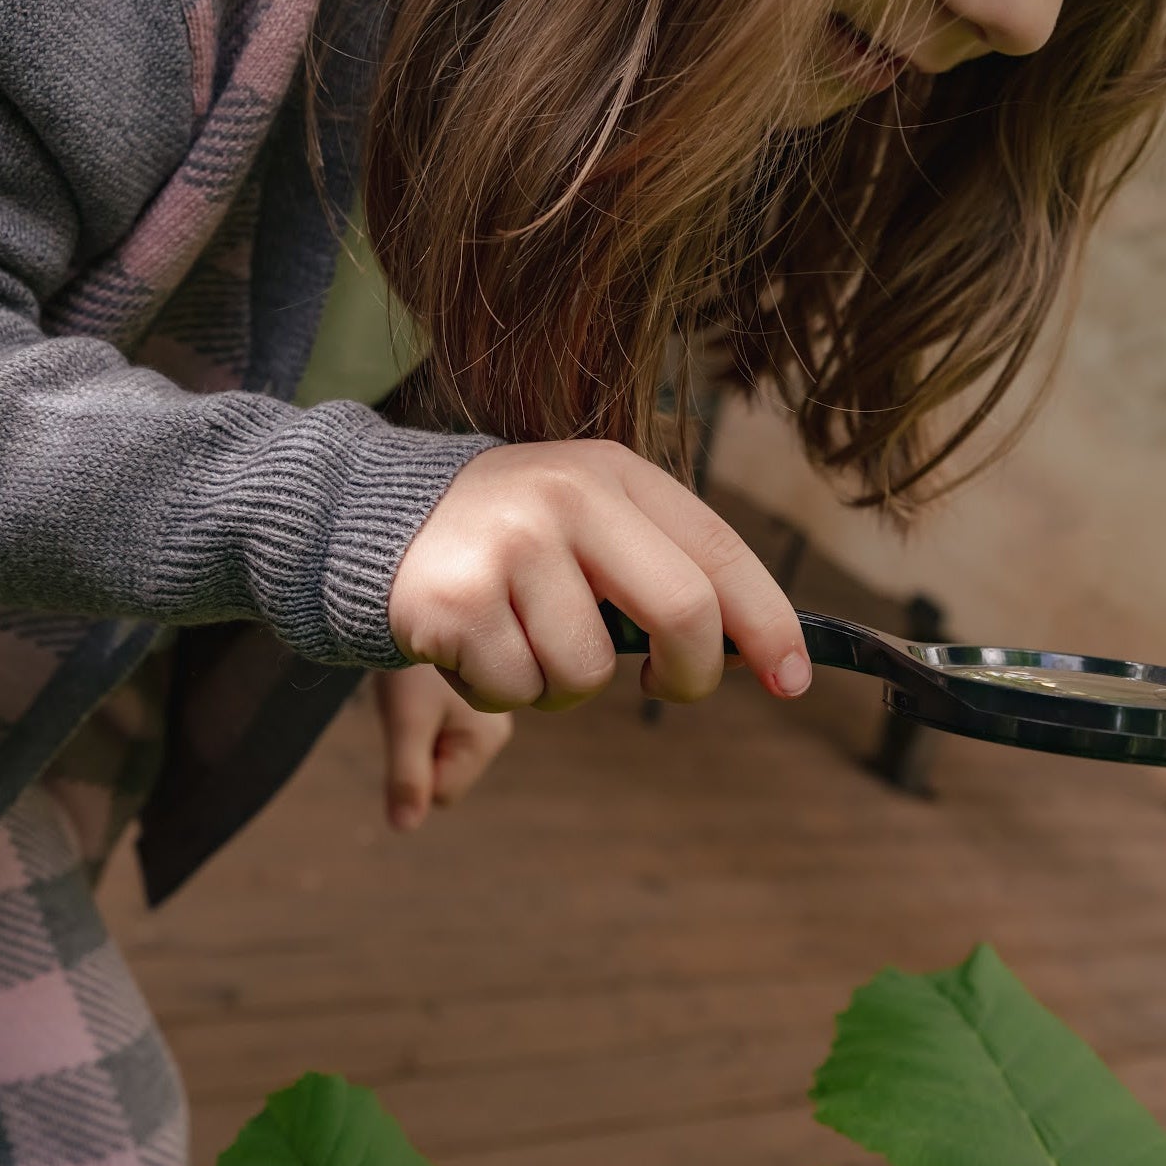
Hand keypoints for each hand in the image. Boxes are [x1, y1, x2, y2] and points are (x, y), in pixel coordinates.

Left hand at [373, 664, 513, 830]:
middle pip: (448, 771)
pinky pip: (443, 722)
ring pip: (444, 748)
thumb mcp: (404, 721)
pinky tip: (420, 681)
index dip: (417, 770)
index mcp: (488, 738)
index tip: (407, 724)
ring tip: (415, 688)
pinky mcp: (474, 689)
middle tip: (410, 703)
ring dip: (422, 727)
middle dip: (423, 748)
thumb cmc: (407, 663)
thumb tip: (404, 827)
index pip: (445, 792)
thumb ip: (408, 775)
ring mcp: (489, 707)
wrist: (407, 599)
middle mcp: (499, 724)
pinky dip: (425, 710)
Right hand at [386, 439, 809, 713]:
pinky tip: (475, 646)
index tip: (792, 680)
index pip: (720, 552)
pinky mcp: (454, 603)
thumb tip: (755, 651)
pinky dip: (503, 693)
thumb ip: (663, 566)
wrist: (372, 517)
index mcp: (614, 472)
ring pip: (588, 674)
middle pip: (681, 611)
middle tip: (666, 687)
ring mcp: (508, 547)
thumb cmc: (510, 538)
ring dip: (564, 687)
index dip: (768, 624)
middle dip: (689, 673)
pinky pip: (517, 692)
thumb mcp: (589, 518)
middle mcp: (566, 498)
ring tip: (525, 641)